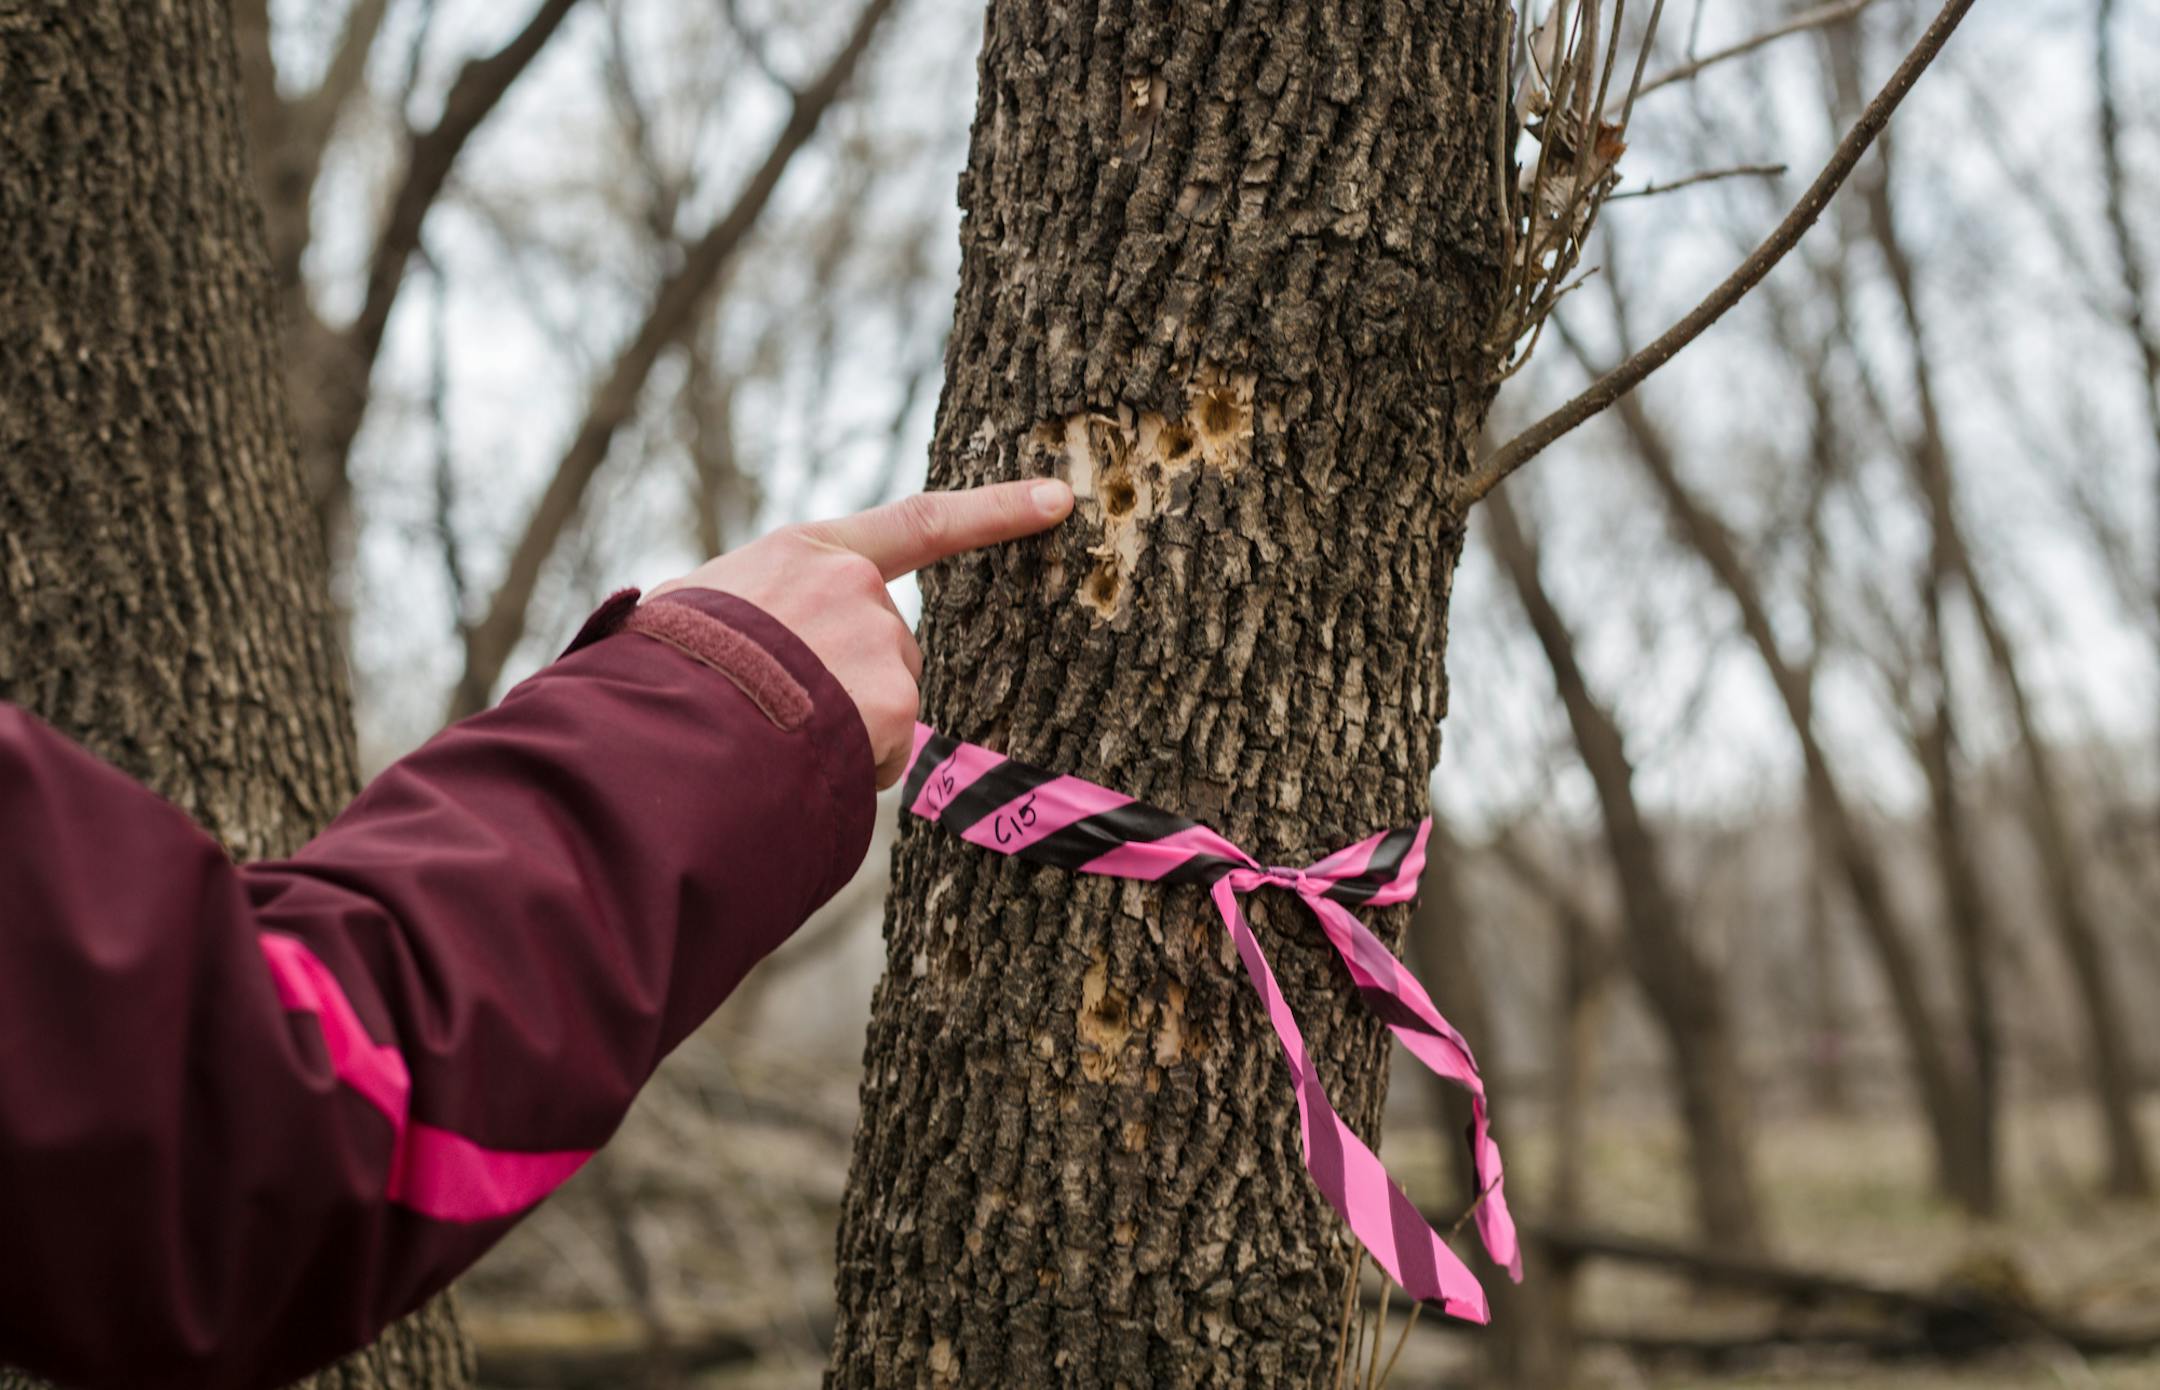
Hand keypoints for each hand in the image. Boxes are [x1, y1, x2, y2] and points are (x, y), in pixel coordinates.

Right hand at [645, 480, 1074, 787]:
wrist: (658, 724)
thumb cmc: (654, 676)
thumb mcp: (688, 611)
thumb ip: (742, 610)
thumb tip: (736, 642)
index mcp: (804, 553)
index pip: (916, 523)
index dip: (994, 512)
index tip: (1058, 498)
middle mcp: (854, 587)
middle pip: (885, 647)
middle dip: (850, 687)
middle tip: (776, 713)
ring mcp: (879, 642)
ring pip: (886, 704)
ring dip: (848, 730)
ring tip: (773, 738)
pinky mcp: (894, 701)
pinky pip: (884, 753)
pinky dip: (852, 770)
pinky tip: (798, 766)